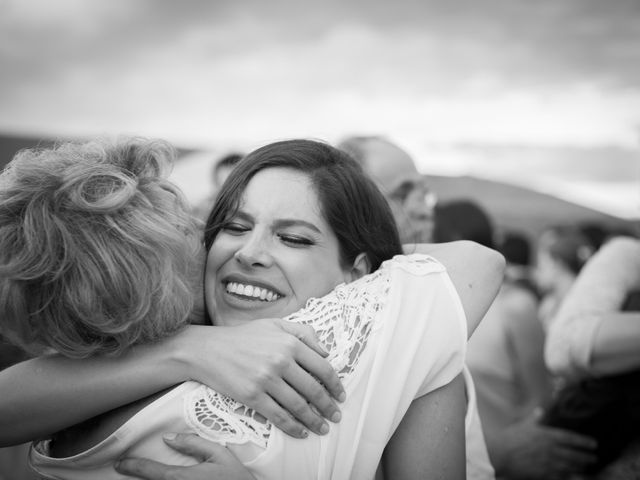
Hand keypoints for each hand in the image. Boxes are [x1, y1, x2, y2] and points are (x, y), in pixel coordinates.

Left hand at [115, 433, 254, 479]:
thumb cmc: (235, 479)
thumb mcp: (219, 455)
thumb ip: (194, 444)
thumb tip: (170, 438)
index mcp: (181, 478)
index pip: (150, 471)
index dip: (132, 467)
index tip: (120, 463)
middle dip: (139, 477)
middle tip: (126, 469)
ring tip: (145, 475)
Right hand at [175, 320, 344, 438]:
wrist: (207, 350)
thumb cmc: (242, 336)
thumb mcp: (275, 325)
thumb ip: (303, 332)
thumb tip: (326, 352)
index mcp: (290, 342)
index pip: (322, 367)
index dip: (335, 384)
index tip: (341, 394)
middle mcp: (281, 361)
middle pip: (313, 390)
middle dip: (329, 406)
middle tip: (336, 415)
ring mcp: (266, 380)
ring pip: (298, 406)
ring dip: (315, 420)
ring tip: (323, 428)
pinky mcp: (252, 396)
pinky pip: (278, 416)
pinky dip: (293, 427)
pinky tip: (301, 432)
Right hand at [495, 410, 597, 479]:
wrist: (501, 454)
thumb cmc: (511, 438)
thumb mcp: (524, 425)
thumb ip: (535, 418)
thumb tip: (540, 410)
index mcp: (548, 435)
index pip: (571, 438)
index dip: (584, 441)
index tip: (594, 444)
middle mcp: (552, 449)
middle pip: (574, 454)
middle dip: (586, 457)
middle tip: (594, 458)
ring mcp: (549, 462)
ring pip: (570, 466)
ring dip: (579, 467)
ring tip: (585, 468)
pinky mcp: (544, 473)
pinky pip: (560, 476)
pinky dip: (567, 476)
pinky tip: (571, 476)